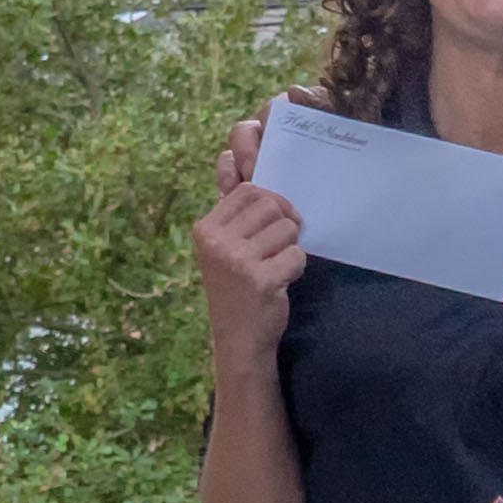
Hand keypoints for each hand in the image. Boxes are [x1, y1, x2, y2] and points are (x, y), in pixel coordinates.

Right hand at [194, 119, 304, 360]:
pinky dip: (296, 267)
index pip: (248, 191)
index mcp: (206, 228)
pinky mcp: (261, 280)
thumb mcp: (224, 247)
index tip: (275, 222)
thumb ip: (235, 212)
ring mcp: (237, 260)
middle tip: (283, 244)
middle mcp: (217, 241)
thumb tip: (239, 164)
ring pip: (286, 228)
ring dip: (291, 246)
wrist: (238, 338)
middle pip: (270, 204)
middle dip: (285, 222)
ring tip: (278, 265)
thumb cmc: (236, 287)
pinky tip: (283, 282)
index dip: (271, 202)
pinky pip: (296, 256)